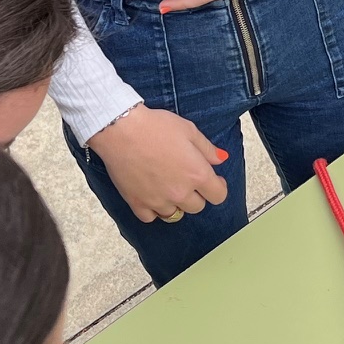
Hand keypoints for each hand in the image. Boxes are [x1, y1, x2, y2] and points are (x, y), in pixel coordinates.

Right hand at [86, 104, 229, 223]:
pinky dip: (153, 210)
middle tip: (186, 179)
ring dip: (175, 204)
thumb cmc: (155, 126)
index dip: (218, 187)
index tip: (214, 181)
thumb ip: (208, 149)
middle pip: (197, 207)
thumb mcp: (188, 130)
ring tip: (168, 187)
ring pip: (175, 214)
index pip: (219, 195)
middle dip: (196, 194)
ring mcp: (158, 201)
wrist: (121, 129)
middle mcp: (180, 192)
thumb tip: (221, 159)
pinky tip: (151, 195)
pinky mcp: (137, 203)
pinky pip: (151, 218)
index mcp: (197, 174)